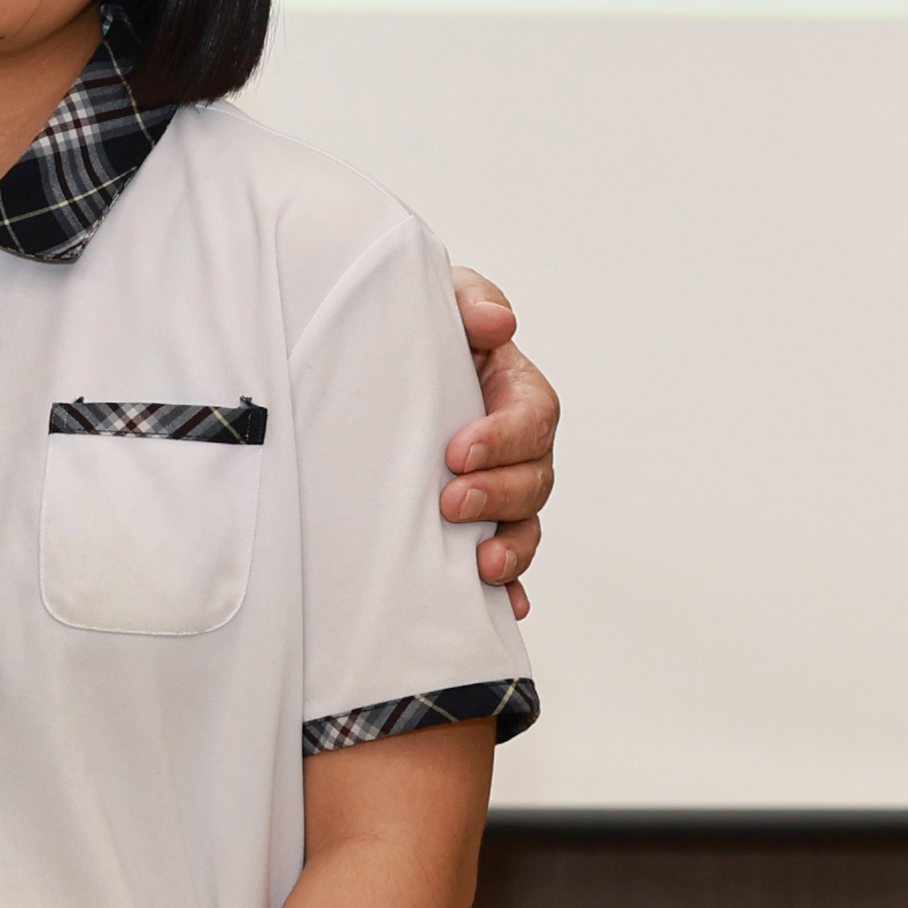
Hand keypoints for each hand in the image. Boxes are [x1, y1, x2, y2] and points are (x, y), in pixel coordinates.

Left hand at [443, 263, 557, 620]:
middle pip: (535, 479)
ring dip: (511, 548)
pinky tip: (507, 607)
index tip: (457, 451)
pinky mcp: (474, 524)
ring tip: (482, 563)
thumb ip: (472, 303)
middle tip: (451, 502)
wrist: (372, 361)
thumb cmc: (414, 329)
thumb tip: (498, 325)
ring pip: (524, 525)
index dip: (503, 439)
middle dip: (498, 496)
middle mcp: (513, 447)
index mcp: (513, 391)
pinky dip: (510, 588)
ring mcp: (497, 489)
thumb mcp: (441, 299)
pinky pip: (504, 562)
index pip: (531, 418)